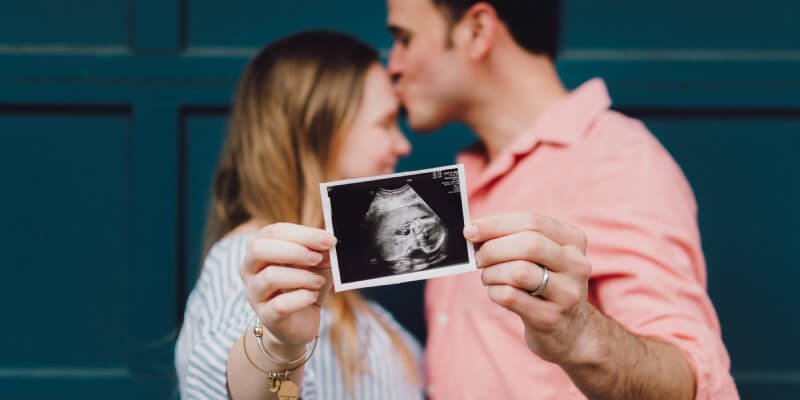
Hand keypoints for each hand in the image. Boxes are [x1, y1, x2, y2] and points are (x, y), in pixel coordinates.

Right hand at [239, 223, 335, 354]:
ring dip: (302, 277)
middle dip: (294, 251)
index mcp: (258, 248)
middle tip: (317, 258)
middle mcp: (249, 269)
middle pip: (259, 249)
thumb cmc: (305, 284)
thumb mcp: (317, 263)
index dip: (303, 234)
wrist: (301, 321)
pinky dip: (301, 298)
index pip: (274, 232)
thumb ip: (321, 249)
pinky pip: (279, 305)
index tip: (328, 240)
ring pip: (270, 277)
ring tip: (318, 282)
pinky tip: (312, 296)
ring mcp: (254, 293)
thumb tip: (329, 240)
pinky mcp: (265, 316)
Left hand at [464, 212, 596, 364]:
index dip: (496, 224)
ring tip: (488, 276)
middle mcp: (576, 264)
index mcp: (573, 240)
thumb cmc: (545, 283)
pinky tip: (496, 292)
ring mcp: (567, 293)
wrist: (570, 330)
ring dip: (492, 272)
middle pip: (528, 244)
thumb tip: (474, 230)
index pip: (532, 221)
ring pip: (519, 272)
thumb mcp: (542, 256)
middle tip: (478, 258)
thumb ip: (514, 238)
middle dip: (493, 249)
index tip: (470, 230)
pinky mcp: (550, 317)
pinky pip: (511, 297)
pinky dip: (494, 291)